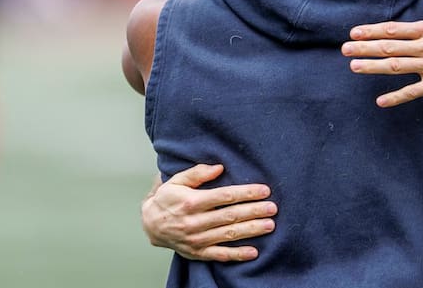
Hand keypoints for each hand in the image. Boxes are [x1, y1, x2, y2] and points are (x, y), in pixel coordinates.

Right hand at [141, 164, 277, 260]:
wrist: (149, 225)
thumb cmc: (166, 199)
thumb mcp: (176, 181)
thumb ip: (197, 173)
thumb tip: (219, 167)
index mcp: (191, 202)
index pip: (224, 196)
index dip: (245, 193)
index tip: (264, 190)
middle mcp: (194, 222)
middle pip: (230, 216)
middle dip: (253, 211)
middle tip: (272, 208)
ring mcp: (196, 239)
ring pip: (228, 234)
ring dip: (251, 230)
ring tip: (269, 225)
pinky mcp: (197, 252)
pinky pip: (219, 255)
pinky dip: (237, 255)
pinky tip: (253, 252)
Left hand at [342, 0, 422, 106]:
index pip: (394, 30)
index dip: (372, 31)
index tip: (354, 32)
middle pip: (390, 48)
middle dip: (365, 48)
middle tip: (344, 49)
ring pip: (397, 68)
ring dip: (373, 67)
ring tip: (354, 67)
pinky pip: (414, 92)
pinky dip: (396, 97)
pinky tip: (380, 101)